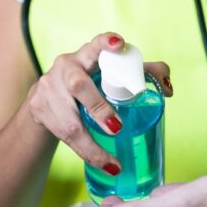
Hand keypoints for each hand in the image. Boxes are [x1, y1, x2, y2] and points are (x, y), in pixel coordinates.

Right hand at [20, 32, 172, 172]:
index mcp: (86, 55)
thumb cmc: (91, 83)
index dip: (104, 42)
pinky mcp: (39, 108)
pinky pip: (62, 135)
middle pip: (79, 85)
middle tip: (117, 127)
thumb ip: (144, 74)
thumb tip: (167, 89)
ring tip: (113, 163)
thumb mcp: (111, 75)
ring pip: (69, 121)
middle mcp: (65, 68)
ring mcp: (48, 88)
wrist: (48, 99)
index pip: (95, 45)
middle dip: (98, 107)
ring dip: (92, 145)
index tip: (118, 42)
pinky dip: (84, 152)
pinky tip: (101, 164)